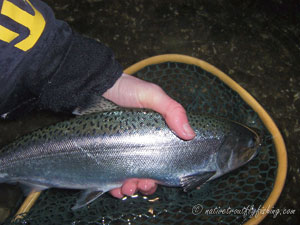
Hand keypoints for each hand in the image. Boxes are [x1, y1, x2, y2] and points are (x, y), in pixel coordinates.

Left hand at [103, 73, 194, 197]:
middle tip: (143, 184)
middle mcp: (139, 147)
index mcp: (154, 136)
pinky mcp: (105, 155)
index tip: (160, 180)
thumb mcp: (153, 95)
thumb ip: (172, 110)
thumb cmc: (127, 89)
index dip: (163, 173)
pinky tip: (115, 189)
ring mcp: (121, 152)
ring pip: (129, 178)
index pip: (163, 159)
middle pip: (147, 173)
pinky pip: (110, 177)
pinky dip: (113, 187)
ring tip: (128, 188)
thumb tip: (190, 134)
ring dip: (131, 189)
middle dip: (146, 185)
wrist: (98, 86)